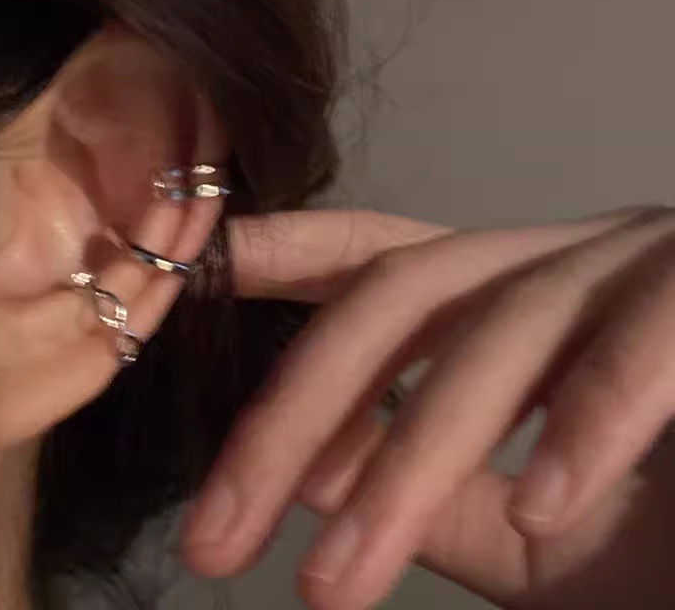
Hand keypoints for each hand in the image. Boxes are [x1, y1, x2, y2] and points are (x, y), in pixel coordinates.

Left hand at [181, 208, 674, 609]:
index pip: (373, 252)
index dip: (283, 249)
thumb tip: (325, 485)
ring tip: (335, 583)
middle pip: (394, 300)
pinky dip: (589, 425)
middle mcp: (555, 261)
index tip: (196, 267)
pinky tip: (545, 509)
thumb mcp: (547, 521)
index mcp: (506, 297)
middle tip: (213, 536)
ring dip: (412, 459)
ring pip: (496, 335)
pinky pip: (643, 348)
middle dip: (296, 409)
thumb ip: (445, 498)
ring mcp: (636, 265)